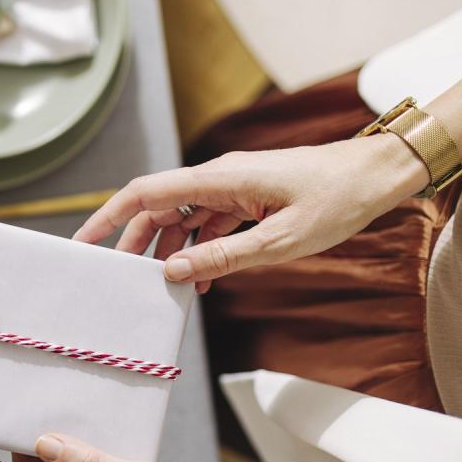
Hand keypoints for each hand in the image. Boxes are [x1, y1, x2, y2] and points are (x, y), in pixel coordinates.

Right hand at [73, 134, 428, 292]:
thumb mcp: (280, 241)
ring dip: (170, 249)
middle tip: (122, 277)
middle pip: (158, 208)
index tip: (86, 242)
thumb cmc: (335, 201)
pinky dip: (200, 249)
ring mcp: (231, 187)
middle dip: (135, 241)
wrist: (376, 176)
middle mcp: (218, 178)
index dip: (110, 216)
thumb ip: (223, 257)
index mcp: (219, 179)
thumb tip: (175, 272)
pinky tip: (204, 277)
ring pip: (182, 218)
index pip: (147, 193)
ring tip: (167, 285)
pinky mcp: (245, 197)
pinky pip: (209, 223)